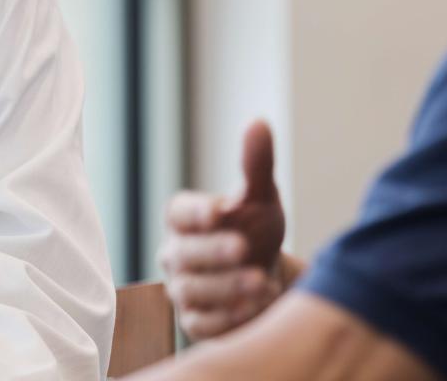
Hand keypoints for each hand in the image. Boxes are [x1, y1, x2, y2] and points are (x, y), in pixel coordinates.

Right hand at [159, 120, 290, 339]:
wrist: (269, 279)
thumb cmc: (256, 230)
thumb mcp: (261, 197)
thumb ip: (256, 165)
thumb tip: (258, 122)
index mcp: (186, 219)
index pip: (178, 213)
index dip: (196, 212)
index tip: (220, 210)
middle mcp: (177, 254)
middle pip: (182, 254)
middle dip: (213, 252)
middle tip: (243, 248)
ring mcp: (184, 290)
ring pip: (192, 291)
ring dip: (226, 288)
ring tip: (260, 282)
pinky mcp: (197, 323)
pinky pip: (202, 324)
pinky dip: (228, 317)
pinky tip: (256, 308)